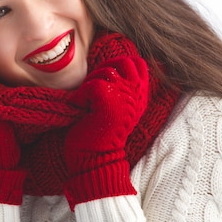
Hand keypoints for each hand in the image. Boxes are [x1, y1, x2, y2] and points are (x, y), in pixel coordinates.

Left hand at [63, 55, 148, 208]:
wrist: (96, 161)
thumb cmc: (100, 135)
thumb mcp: (116, 107)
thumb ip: (119, 88)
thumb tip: (108, 67)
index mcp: (141, 96)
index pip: (138, 63)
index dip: (119, 63)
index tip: (105, 79)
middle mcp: (138, 96)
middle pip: (125, 61)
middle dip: (105, 68)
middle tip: (94, 87)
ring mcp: (126, 98)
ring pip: (106, 71)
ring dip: (90, 84)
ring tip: (86, 102)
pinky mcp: (110, 103)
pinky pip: (92, 85)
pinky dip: (80, 96)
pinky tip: (79, 109)